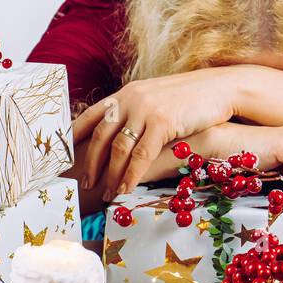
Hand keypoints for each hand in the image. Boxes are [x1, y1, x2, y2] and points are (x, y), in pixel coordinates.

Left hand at [72, 68, 242, 200]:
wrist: (218, 88)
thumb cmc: (189, 98)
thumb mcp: (155, 99)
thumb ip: (135, 112)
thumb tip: (118, 133)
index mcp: (126, 93)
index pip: (90, 115)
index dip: (74, 137)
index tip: (63, 157)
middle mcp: (131, 99)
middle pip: (101, 136)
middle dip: (91, 163)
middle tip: (86, 184)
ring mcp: (146, 110)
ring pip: (119, 149)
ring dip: (111, 174)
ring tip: (107, 193)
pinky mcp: (163, 122)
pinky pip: (141, 156)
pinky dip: (131, 176)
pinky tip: (127, 190)